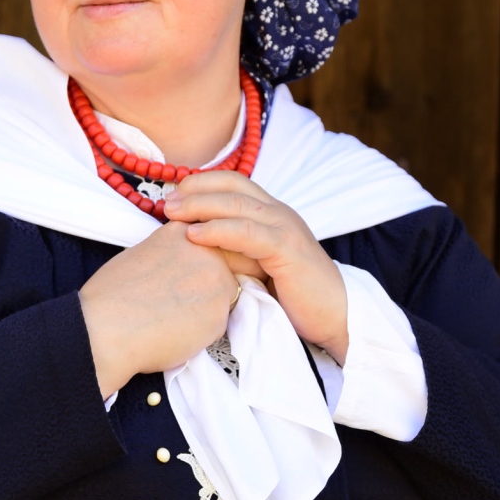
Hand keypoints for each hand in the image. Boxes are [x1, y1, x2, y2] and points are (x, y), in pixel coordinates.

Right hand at [78, 224, 239, 398]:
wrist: (104, 327)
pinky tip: (175, 332)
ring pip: (222, 298)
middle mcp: (206, 251)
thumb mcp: (142, 253)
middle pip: (221, 268)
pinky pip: (217, 325)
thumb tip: (181, 267)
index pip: (207, 245)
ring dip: (206, 308)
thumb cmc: (111, 295)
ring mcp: (217, 282)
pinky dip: (200, 332)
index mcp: (183, 232)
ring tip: (172, 317)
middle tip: (175, 302)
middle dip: (206, 285)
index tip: (179, 280)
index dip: (194, 267)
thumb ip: (171, 254)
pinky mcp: (219, 315)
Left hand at [162, 170, 348, 362]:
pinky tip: (195, 235)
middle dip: (194, 189)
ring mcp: (286, 228)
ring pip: (238, 205)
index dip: (200, 183)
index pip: (233, 182)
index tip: (170, 196)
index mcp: (271, 213)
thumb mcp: (256, 265)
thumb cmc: (292, 296)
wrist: (334, 317)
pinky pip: (249, 233)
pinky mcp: (289, 250)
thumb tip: (190, 242)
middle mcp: (279, 213)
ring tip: (172, 213)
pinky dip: (219, 230)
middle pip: (232, 186)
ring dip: (201, 205)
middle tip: (165, 203)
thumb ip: (233, 249)